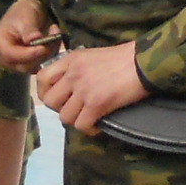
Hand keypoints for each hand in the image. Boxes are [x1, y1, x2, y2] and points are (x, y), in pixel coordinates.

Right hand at [0, 0, 62, 72]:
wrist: (28, 13)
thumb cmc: (23, 12)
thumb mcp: (26, 17)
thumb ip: (29, 30)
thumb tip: (34, 39)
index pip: (11, 55)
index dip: (29, 54)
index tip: (44, 47)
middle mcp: (0, 56)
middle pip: (21, 65)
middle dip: (40, 55)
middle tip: (54, 39)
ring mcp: (11, 63)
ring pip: (31, 68)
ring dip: (47, 55)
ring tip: (54, 36)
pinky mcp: (23, 65)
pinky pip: (36, 67)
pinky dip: (47, 57)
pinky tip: (53, 44)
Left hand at [35, 41, 149, 133]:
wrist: (143, 62)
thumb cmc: (123, 58)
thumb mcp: (92, 55)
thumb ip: (77, 68)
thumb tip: (70, 86)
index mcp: (71, 60)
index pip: (42, 78)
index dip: (45, 92)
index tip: (58, 98)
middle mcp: (73, 74)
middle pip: (50, 101)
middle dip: (61, 109)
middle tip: (75, 110)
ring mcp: (83, 90)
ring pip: (65, 117)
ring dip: (76, 121)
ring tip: (88, 118)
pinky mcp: (96, 104)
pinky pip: (81, 125)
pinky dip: (88, 129)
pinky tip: (97, 125)